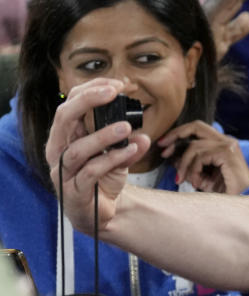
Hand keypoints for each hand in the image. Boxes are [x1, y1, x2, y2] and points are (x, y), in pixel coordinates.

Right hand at [46, 80, 149, 234]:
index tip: (118, 84)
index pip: (70, 104)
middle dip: (88, 101)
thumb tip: (144, 135)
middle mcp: (58, 151)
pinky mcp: (74, 191)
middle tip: (113, 92)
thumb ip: (128, 143)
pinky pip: (91, 171)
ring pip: (77, 149)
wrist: (101, 211)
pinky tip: (132, 151)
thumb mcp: (119, 155)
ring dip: (103, 135)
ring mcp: (64, 172)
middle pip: (64, 118)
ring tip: (128, 127)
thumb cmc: (103, 177)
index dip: (91, 90)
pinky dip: (112, 159)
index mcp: (65, 136)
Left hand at [158, 121, 248, 193]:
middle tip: (163, 149)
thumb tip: (172, 157)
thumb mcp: (203, 177)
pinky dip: (194, 170)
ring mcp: (228, 145)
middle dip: (175, 135)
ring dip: (184, 164)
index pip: (197, 129)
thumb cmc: (227, 192)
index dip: (178, 134)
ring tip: (184, 180)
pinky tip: (196, 182)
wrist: (244, 202)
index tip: (164, 146)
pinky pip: (200, 157)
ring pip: (194, 146)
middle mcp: (226, 141)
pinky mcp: (227, 153)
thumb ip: (190, 165)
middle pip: (196, 126)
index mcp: (221, 144)